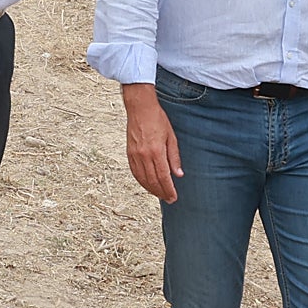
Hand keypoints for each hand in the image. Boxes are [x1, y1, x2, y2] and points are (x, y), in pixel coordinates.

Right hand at [122, 83, 182, 202]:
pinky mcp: (129, 152)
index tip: (173, 197)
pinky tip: (146, 184)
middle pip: (152, 180)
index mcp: (156, 151)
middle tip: (168, 199)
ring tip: (159, 194)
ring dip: (151, 189)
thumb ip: (174, 157)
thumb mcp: (171, 137)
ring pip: (142, 178)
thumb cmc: (157, 119)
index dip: (168, 189)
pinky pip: (134, 171)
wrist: (140, 108)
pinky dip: (141, 180)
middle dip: (161, 192)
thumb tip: (178, 174)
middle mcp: (144, 155)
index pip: (163, 176)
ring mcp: (135, 154)